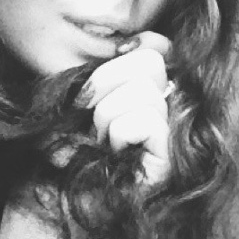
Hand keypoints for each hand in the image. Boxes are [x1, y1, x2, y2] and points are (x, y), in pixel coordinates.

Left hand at [75, 31, 171, 184]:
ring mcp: (172, 132)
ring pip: (143, 92)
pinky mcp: (171, 158)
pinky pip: (146, 121)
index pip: (159, 46)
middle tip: (89, 111)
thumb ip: (107, 69)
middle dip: (106, 81)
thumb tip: (130, 43)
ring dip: (106, 117)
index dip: (141, 43)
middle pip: (151, 61)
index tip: (118, 54)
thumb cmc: (70, 145)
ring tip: (101, 139)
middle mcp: (167, 106)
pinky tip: (115, 153)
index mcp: (147, 88)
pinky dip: (119, 134)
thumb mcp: (82, 97)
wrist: (66, 195)